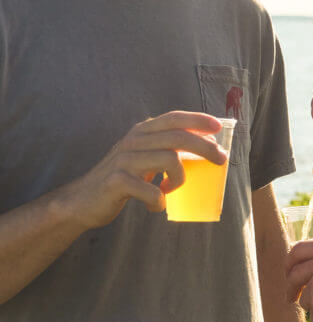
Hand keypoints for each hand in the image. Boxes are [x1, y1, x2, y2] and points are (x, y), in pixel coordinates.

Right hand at [60, 111, 226, 228]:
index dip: (197, 120)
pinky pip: (151, 190)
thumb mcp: (144, 157)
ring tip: (170, 189)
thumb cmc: (124, 179)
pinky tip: (155, 204)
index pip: (173, 118)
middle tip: (220, 161)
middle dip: (205, 148)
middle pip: (178, 137)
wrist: (84, 201)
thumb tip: (207, 148)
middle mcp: (133, 140)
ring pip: (170, 160)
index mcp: (141, 132)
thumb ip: (166, 148)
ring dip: (180, 179)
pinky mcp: (117, 181)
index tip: (218, 127)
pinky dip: (159, 200)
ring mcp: (124, 159)